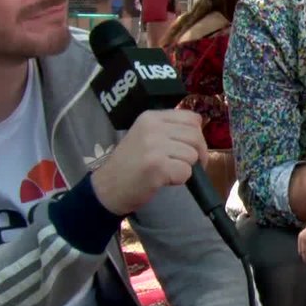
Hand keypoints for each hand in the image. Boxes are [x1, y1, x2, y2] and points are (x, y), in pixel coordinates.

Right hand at [91, 110, 208, 214]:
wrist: (106, 188)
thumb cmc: (129, 165)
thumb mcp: (145, 137)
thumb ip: (169, 131)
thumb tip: (199, 134)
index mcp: (151, 117)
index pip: (192, 118)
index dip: (197, 135)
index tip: (191, 148)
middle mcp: (153, 127)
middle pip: (195, 136)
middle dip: (198, 154)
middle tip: (188, 165)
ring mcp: (154, 146)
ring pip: (192, 155)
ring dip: (186, 168)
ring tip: (168, 172)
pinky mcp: (157, 166)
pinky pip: (186, 172)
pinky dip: (180, 180)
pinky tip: (163, 180)